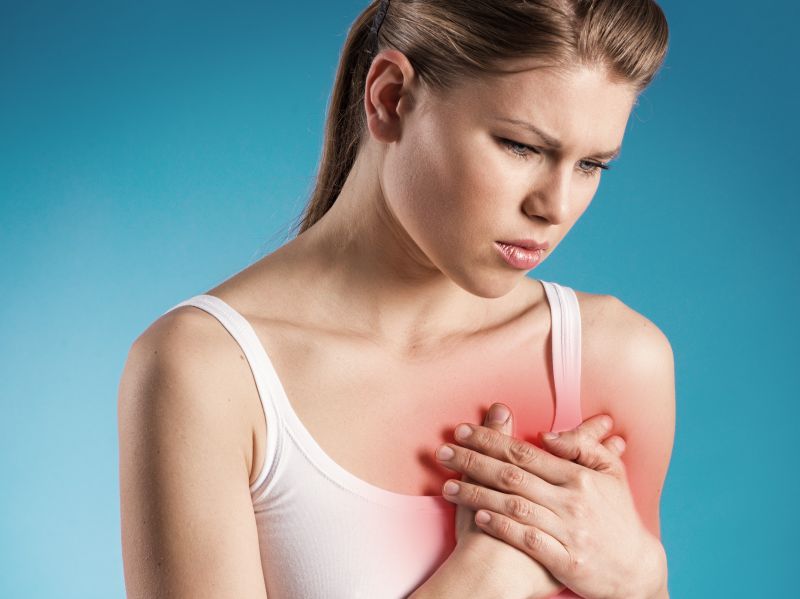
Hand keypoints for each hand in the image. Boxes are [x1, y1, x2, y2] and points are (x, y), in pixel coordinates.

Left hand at [437, 405, 656, 598]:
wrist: (635, 569)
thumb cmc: (619, 517)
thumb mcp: (611, 475)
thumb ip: (582, 448)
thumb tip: (546, 435)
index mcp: (579, 478)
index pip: (526, 452)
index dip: (491, 440)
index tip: (463, 431)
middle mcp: (571, 502)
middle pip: (512, 475)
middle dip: (473, 461)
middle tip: (443, 451)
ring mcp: (568, 532)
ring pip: (513, 506)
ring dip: (477, 494)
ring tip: (448, 485)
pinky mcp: (564, 561)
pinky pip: (526, 540)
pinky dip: (501, 527)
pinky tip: (478, 517)